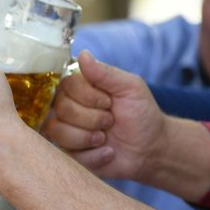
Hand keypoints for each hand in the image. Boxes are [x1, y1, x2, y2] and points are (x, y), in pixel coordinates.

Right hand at [42, 50, 166, 180]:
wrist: (151, 149)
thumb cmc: (141, 114)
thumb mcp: (130, 87)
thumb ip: (105, 73)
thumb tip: (82, 54)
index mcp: (80, 88)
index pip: (66, 85)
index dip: (88, 96)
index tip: (109, 102)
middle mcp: (68, 108)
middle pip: (62, 109)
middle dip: (93, 118)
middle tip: (111, 121)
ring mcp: (66, 131)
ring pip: (58, 132)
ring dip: (89, 137)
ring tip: (106, 138)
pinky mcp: (69, 154)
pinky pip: (69, 155)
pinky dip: (95, 156)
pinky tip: (108, 152)